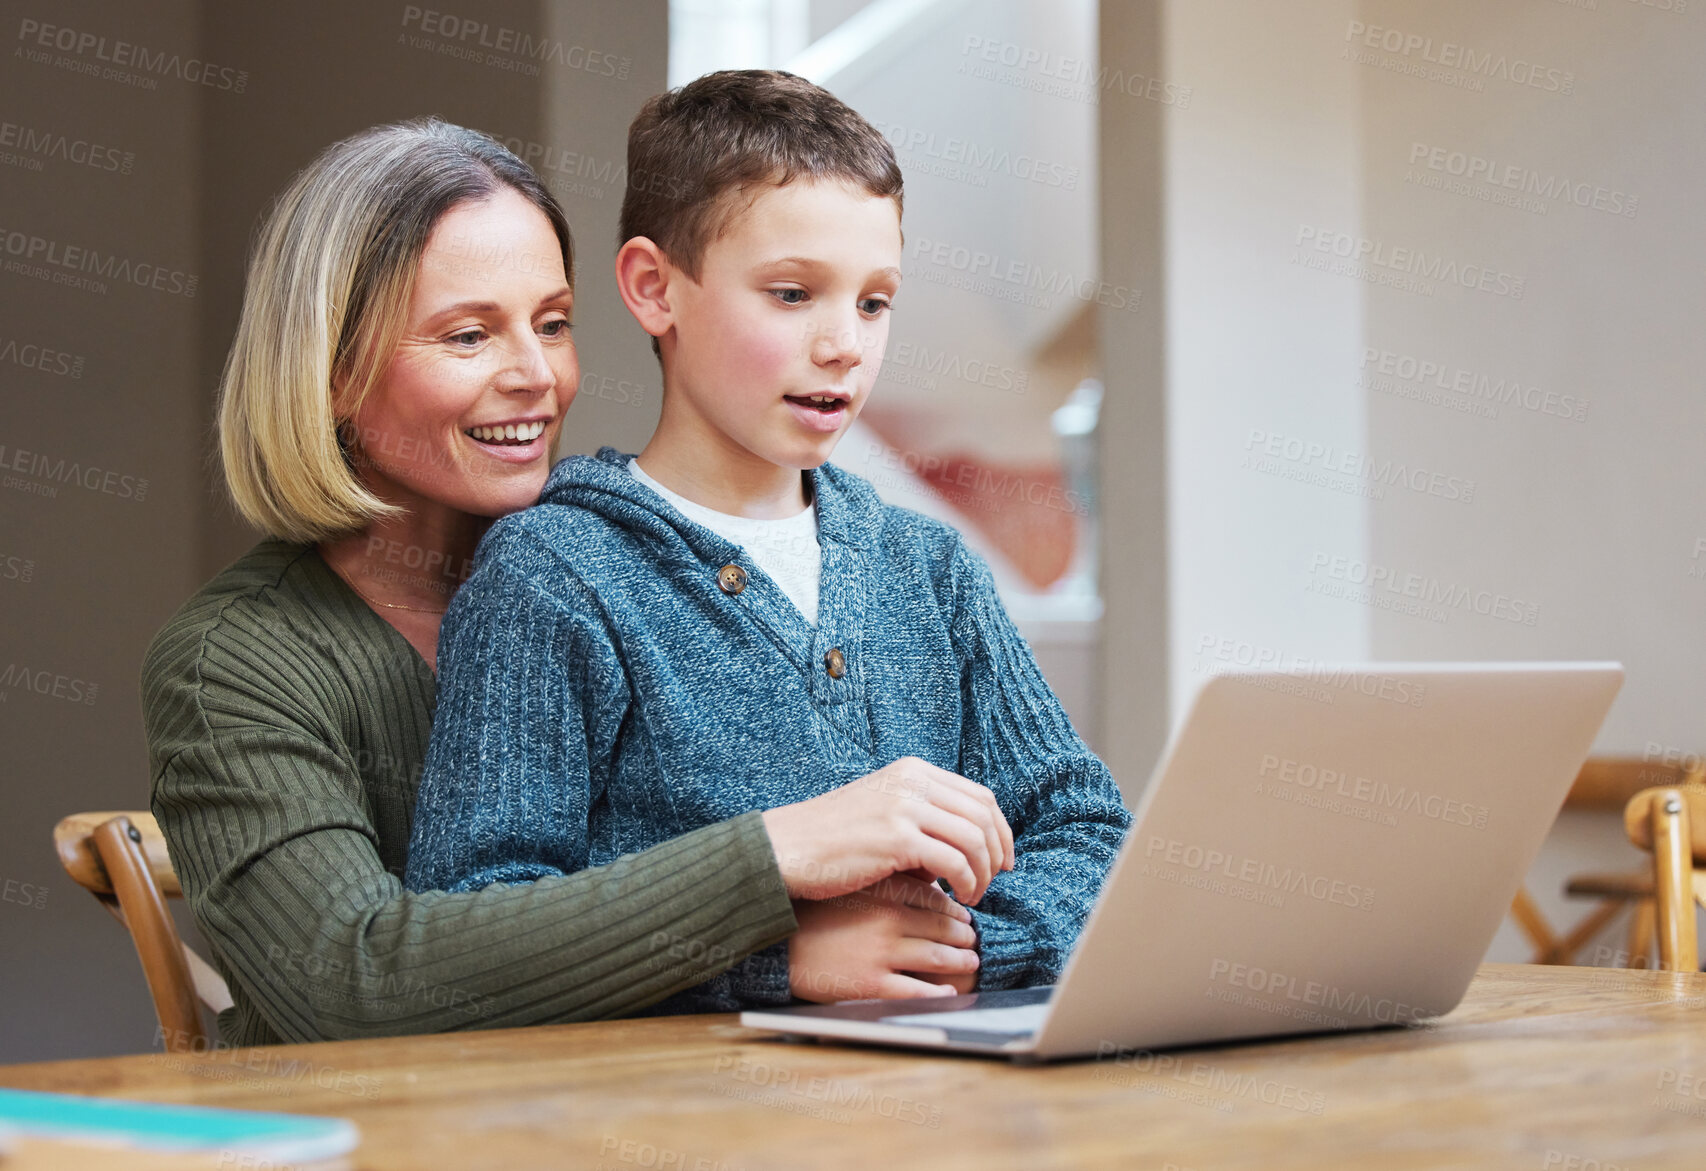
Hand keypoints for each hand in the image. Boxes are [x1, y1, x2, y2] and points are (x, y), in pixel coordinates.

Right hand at [761, 757, 1015, 903]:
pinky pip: (955, 862)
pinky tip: (957, 898)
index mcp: (913, 771)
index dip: (1000, 830)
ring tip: (972, 896)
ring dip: (982, 873)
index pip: (979, 796)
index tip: (1003, 859)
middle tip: (994, 881)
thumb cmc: (832, 840)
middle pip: (983, 815)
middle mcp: (913, 781)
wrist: (787, 849)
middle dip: (996, 852)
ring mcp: (905, 806)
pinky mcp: (898, 838)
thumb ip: (923, 817)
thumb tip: (966, 845)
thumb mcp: (884, 811)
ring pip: (974, 839)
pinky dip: (965, 883)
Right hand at [787, 875, 979, 1001]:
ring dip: (961, 961)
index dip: (955, 907)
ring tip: (969, 962)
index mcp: (882, 889)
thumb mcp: (850, 879)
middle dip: (965, 935)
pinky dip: (940, 993)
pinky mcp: (871, 984)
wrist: (777, 943)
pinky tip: (948, 993)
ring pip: (939, 957)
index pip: (935, 897)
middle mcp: (886, 918)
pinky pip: (920, 991)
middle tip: (973, 938)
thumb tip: (927, 871)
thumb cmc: (813, 909)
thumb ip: (886, 874)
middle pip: (944, 926)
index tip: (964, 913)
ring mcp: (880, 952)